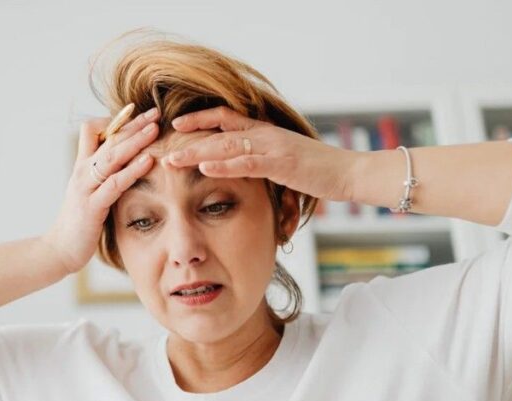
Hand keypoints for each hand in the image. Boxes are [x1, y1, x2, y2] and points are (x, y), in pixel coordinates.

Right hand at [42, 106, 160, 273]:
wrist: (59, 249)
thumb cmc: (79, 222)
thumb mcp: (90, 192)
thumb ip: (104, 176)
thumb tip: (125, 163)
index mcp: (83, 166)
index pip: (95, 131)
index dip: (117, 121)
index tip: (139, 113)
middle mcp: (82, 171)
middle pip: (109, 139)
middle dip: (133, 124)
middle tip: (156, 112)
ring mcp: (86, 187)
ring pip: (112, 156)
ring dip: (135, 140)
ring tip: (155, 128)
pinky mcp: (92, 206)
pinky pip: (115, 183)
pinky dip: (132, 170)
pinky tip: (148, 161)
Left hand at [164, 106, 360, 202]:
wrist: (350, 173)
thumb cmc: (318, 170)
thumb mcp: (284, 161)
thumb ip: (262, 159)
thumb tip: (242, 166)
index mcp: (264, 132)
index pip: (225, 118)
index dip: (199, 119)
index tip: (176, 124)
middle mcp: (265, 135)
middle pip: (218, 131)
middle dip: (188, 138)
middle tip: (161, 146)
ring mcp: (272, 148)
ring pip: (226, 146)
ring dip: (197, 153)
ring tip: (172, 159)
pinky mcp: (281, 164)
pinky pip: (247, 163)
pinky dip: (225, 165)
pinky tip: (205, 168)